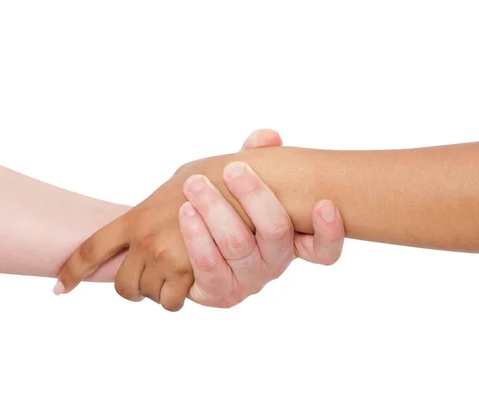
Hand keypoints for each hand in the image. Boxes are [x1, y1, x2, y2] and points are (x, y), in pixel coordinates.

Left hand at [54, 136, 277, 310]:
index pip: (91, 249)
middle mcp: (145, 240)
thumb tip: (157, 204)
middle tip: (147, 282)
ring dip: (159, 290)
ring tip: (176, 278)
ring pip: (149, 293)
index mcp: (136, 216)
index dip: (72, 271)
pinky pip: (172, 300)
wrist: (247, 183)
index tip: (60, 288)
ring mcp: (165, 257)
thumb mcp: (180, 177)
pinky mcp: (189, 272)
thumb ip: (161, 199)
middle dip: (132, 288)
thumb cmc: (218, 175)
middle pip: (123, 283)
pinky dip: (178, 297)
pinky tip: (189, 286)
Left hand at [180, 129, 345, 307]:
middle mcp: (274, 262)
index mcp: (291, 240)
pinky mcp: (218, 292)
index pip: (323, 249)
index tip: (324, 203)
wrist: (182, 249)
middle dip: (254, 196)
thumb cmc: (226, 211)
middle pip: (276, 232)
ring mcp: (247, 280)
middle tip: (233, 169)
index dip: (329, 232)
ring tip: (195, 185)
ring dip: (215, 210)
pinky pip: (208, 265)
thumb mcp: (242, 186)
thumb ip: (258, 161)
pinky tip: (185, 212)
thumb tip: (268, 137)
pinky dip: (196, 236)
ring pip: (238, 244)